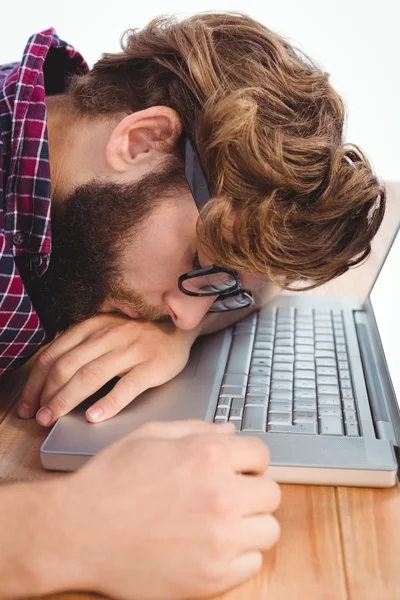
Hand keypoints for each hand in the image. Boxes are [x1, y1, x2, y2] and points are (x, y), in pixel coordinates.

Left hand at [17, 314, 195, 425]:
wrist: (178, 327)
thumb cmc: (137, 334)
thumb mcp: (105, 330)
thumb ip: (81, 346)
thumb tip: (49, 377)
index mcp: (92, 327)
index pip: (53, 355)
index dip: (36, 382)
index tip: (29, 403)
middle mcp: (108, 336)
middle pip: (67, 367)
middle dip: (48, 395)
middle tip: (40, 417)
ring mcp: (130, 350)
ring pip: (90, 377)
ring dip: (67, 400)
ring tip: (55, 419)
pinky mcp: (151, 366)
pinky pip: (126, 386)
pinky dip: (108, 403)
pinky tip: (95, 416)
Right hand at [46, 420, 280, 598]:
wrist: (78, 530)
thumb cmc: (110, 481)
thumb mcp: (150, 437)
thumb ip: (196, 430)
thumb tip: (229, 432)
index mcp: (208, 455)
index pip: (261, 454)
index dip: (248, 461)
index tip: (238, 470)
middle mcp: (222, 495)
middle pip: (271, 493)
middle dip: (252, 491)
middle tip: (228, 496)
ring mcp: (220, 539)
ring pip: (268, 530)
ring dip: (250, 524)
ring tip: (222, 523)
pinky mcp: (212, 577)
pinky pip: (251, 564)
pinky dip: (237, 556)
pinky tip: (210, 546)